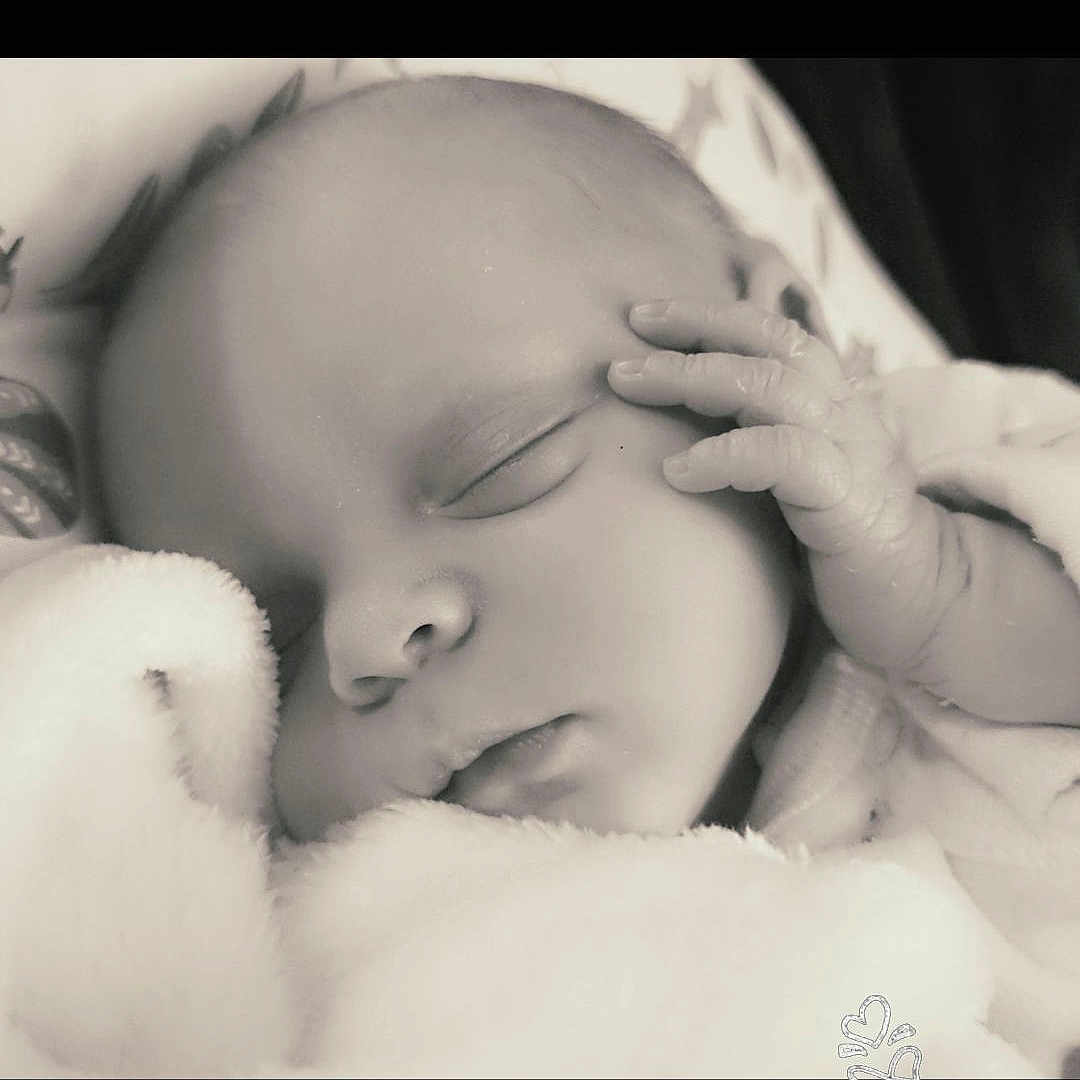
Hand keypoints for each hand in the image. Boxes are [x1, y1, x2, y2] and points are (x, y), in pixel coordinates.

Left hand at [608, 299, 961, 675]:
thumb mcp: (798, 485)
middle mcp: (843, 414)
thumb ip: (759, 448)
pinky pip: (781, 456)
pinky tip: (676, 471)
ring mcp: (849, 452)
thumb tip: (675, 439)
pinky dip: (723, 455)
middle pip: (767, 340)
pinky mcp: (847, 501)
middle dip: (694, 324)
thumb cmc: (846, 553)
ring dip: (691, 376)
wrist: (928, 608)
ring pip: (767, 386)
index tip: (646, 317)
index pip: (773, 333)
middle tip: (630, 326)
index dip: (711, 316)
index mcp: (832, 405)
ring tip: (629, 382)